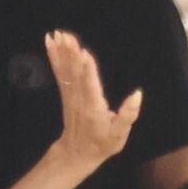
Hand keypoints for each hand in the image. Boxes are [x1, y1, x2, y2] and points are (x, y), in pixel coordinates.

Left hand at [45, 32, 141, 182]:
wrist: (77, 154)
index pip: (91, 87)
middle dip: (71, 54)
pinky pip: (59, 73)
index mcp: (94, 109)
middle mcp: (80, 100)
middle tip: (66, 35)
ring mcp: (70, 96)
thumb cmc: (101, 144)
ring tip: (57, 34)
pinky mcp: (66, 92)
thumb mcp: (119, 136)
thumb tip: (137, 94)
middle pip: (76, 74)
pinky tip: (50, 42)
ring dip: (62, 52)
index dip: (88, 70)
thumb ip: (128, 116)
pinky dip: (54, 57)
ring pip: (66, 71)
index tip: (84, 53)